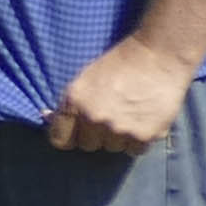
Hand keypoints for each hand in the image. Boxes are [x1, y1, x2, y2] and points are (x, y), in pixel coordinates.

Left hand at [44, 34, 192, 157]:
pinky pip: (135, 150)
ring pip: (113, 148)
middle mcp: (94, 118)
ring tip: (129, 116)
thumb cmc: (119, 63)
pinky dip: (139, 140)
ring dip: (119, 138)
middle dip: (96, 135)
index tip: (77, 131)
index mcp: (74, 103)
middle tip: (110, 117)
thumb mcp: (84, 79)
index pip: (60, 140)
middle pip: (88, 146)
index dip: (69, 136)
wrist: (158, 56)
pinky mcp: (144, 135)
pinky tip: (143, 121)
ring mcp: (119, 129)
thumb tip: (47, 117)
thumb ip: (69, 103)